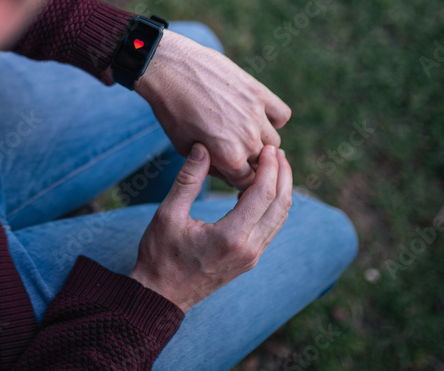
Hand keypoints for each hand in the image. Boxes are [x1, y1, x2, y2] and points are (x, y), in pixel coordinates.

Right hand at [129, 143, 291, 311]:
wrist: (161, 296)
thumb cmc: (160, 255)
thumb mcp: (168, 214)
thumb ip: (188, 180)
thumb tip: (202, 148)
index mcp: (231, 236)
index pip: (263, 194)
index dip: (269, 168)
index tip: (269, 148)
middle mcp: (249, 248)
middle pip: (280, 206)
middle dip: (283, 175)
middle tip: (277, 152)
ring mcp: (251, 257)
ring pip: (279, 219)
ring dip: (281, 191)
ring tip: (276, 167)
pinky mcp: (249, 260)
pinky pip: (270, 229)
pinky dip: (273, 206)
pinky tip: (263, 191)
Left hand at [135, 29, 290, 190]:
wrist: (170, 69)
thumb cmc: (172, 111)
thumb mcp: (184, 148)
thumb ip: (210, 166)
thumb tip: (229, 174)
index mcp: (229, 158)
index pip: (247, 183)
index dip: (237, 179)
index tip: (230, 171)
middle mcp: (247, 139)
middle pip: (261, 164)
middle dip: (247, 162)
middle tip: (232, 149)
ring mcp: (256, 115)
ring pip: (274, 142)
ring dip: (261, 142)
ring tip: (242, 133)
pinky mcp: (259, 92)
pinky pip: (282, 115)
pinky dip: (273, 118)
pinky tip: (256, 116)